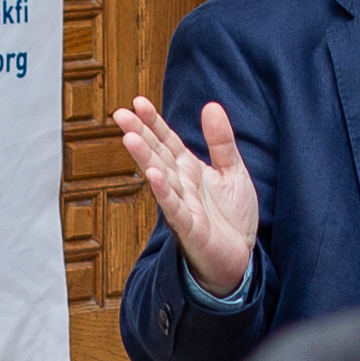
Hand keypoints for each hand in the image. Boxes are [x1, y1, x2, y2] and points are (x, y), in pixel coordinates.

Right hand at [111, 97, 259, 299]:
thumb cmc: (232, 217)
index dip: (153, 122)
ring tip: (129, 138)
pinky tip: (153, 176)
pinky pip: (175, 208)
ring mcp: (183, 206)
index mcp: (189, 170)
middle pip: (157, 155)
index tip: (138, 102)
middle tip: (119, 114)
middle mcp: (181, 185)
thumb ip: (221, 141)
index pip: (167, 141)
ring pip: (161, 178)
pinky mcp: (190, 228)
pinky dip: (164, 192)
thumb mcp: (233, 170)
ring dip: (145, 159)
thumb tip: (211, 105)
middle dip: (139, 134)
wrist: (240, 258)